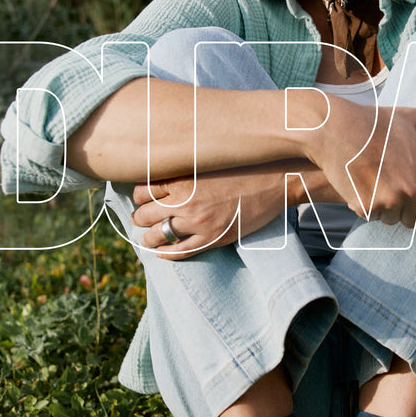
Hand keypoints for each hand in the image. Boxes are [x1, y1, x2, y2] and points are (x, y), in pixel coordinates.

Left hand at [130, 166, 291, 259]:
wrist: (276, 179)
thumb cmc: (243, 166)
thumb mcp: (208, 162)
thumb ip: (184, 170)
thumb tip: (163, 178)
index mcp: (182, 178)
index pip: (142, 190)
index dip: (139, 196)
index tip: (142, 198)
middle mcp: (185, 201)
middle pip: (145, 214)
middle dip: (140, 217)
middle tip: (140, 218)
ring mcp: (199, 222)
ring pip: (157, 236)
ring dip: (148, 238)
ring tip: (148, 239)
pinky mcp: (213, 238)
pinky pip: (180, 252)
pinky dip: (166, 254)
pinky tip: (162, 253)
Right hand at [306, 98, 415, 227]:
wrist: (335, 129)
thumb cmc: (372, 121)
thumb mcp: (406, 117)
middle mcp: (412, 189)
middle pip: (412, 218)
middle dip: (402, 207)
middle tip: (388, 186)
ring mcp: (389, 200)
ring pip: (390, 219)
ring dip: (382, 208)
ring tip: (371, 182)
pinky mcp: (367, 207)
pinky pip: (369, 216)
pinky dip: (363, 206)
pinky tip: (357, 184)